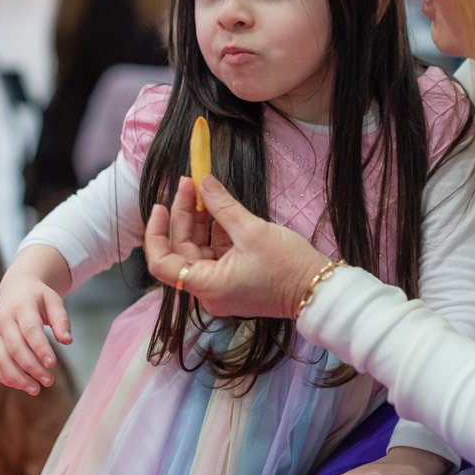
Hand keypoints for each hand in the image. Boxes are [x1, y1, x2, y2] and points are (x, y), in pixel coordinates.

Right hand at [0, 270, 70, 395]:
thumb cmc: (39, 296)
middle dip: (31, 367)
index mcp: (21, 307)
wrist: (15, 287)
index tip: (52, 364)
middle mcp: (4, 320)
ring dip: (17, 377)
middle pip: (15, 348)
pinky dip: (5, 376)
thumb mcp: (54, 300)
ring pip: (1, 359)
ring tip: (36, 389)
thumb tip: (67, 341)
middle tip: (49, 381)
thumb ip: (61, 320)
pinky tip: (20, 386)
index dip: (40, 348)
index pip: (30, 330)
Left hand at [144, 174, 328, 319]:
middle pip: (181, 251)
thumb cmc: (287, 266)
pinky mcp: (235, 282)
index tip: (161, 205)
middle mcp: (209, 291)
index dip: (156, 232)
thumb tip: (203, 182)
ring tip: (203, 190)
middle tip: (190, 183)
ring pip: (199, 251)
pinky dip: (216, 233)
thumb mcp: (252, 230)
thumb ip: (222, 205)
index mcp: (207, 285)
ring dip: (200, 222)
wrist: (319, 290)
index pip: (161, 263)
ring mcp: (222, 288)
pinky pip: (217, 255)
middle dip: (183, 216)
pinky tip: (220, 209)